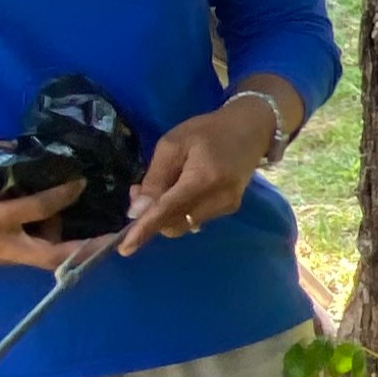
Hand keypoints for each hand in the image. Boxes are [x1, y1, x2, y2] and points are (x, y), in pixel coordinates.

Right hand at [0, 139, 87, 270]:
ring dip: (62, 245)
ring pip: (36, 259)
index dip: (62, 197)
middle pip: (47, 256)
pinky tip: (53, 224)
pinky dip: (41, 243)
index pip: (34, 211)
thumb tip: (21, 144)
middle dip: (82, 250)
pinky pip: (21, 255)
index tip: (81, 183)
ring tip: (87, 226)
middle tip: (111, 238)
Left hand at [120, 98, 279, 253]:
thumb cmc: (208, 130)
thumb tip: (138, 211)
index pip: (167, 210)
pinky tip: (179, 190)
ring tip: (161, 185)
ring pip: (183, 224)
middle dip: (151, 217)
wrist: (251, 128)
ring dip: (165, 213)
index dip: (144, 229)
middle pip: (174, 224)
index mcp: (203, 178)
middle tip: (138, 191)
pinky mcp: (230, 207)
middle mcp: (219, 199)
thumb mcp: (173, 144)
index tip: (125, 248)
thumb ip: (155, 178)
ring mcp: (227, 206)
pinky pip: (195, 218)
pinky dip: (180, 210)